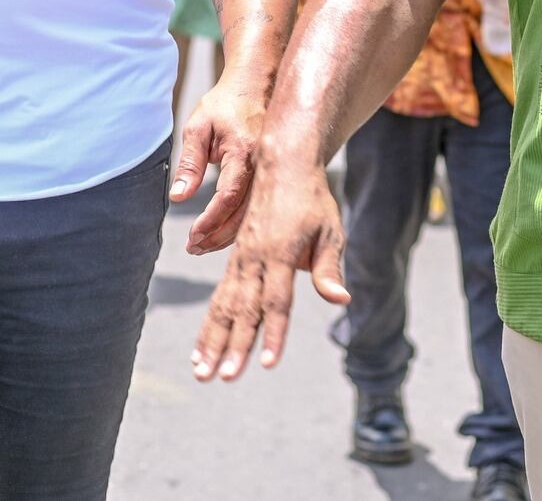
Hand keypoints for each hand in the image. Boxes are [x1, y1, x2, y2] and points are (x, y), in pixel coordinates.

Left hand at [172, 72, 268, 253]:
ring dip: (228, 234)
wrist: (256, 85)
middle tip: (193, 247)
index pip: (229, 196)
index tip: (193, 236)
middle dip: (217, 236)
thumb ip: (190, 162)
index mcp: (245, 151)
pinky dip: (241, 223)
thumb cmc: (224, 104)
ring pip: (254, 214)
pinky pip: (259, 205)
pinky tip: (223, 231)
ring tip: (203, 244)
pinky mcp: (274, 174)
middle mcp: (264, 164)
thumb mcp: (199, 127)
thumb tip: (178, 198)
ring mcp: (272, 170)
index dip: (211, 221)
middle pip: (244, 213)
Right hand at [192, 158, 348, 380]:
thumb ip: (329, 267)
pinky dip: (208, 325)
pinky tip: (200, 350)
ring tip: (201, 373)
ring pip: (223, 306)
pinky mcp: (234, 259)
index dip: (274, 333)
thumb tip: (341, 299)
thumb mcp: (329, 230)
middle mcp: (255, 257)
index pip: (277, 301)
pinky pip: (218, 296)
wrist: (281, 163)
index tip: (268, 364)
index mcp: (280, 252)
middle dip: (235, 346)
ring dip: (212, 341)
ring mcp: (241, 258)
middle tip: (224, 378)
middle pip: (244, 308)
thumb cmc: (312, 200)